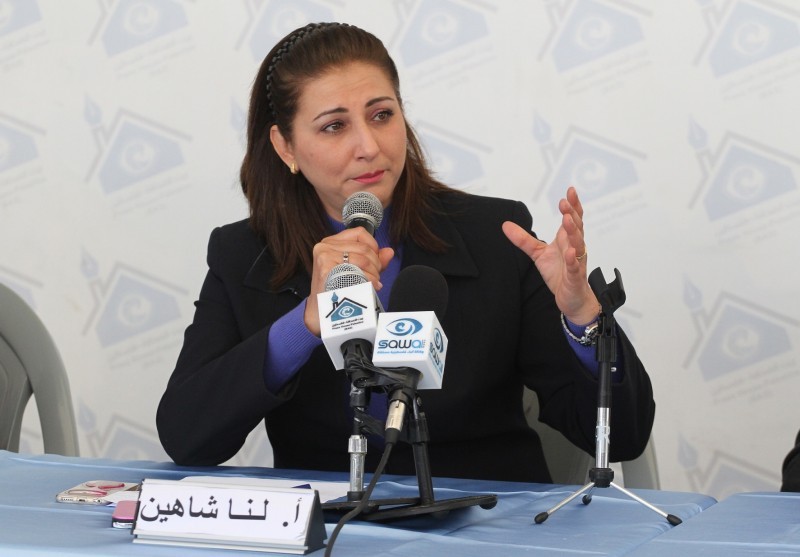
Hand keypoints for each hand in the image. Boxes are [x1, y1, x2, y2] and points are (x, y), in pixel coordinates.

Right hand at [304, 227, 393, 335]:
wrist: (320, 311)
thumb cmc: (337, 289)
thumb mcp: (354, 269)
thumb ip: (372, 259)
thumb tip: (389, 251)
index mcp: (331, 242)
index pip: (360, 233)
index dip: (373, 247)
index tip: (375, 262)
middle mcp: (325, 246)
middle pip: (364, 248)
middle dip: (376, 265)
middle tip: (376, 278)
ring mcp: (324, 256)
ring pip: (363, 259)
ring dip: (373, 274)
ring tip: (372, 284)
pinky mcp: (326, 268)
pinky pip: (357, 271)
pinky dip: (367, 280)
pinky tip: (368, 287)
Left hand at [502, 186, 598, 323]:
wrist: (570, 297)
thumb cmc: (559, 273)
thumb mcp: (538, 254)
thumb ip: (523, 239)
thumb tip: (505, 225)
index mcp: (567, 239)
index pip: (573, 218)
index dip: (572, 204)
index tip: (570, 190)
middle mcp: (575, 247)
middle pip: (577, 227)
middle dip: (572, 214)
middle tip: (565, 203)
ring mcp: (577, 261)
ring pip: (578, 244)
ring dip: (573, 232)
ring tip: (567, 220)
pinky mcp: (575, 277)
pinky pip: (575, 267)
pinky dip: (573, 260)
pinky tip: (570, 252)